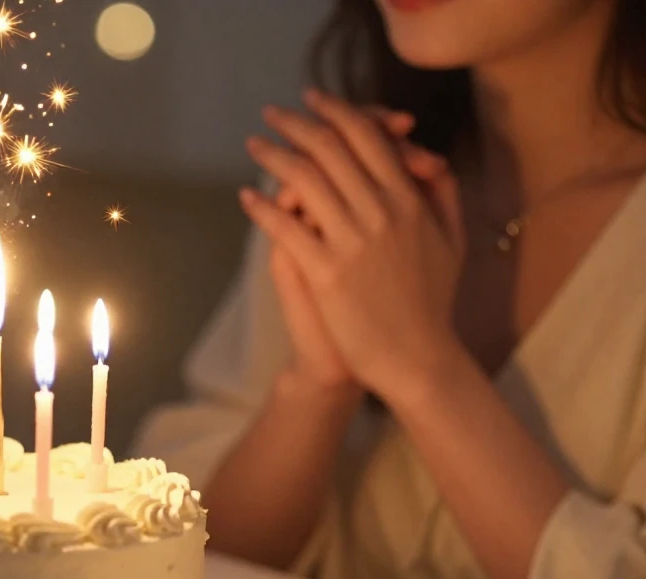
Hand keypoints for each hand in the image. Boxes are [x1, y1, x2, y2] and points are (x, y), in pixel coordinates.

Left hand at [240, 88, 466, 400]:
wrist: (418, 359)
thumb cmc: (433, 304)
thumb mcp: (452, 241)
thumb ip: (442, 195)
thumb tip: (430, 157)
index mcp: (411, 201)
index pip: (369, 137)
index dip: (337, 111)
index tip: (313, 100)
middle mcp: (382, 212)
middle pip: (331, 148)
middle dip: (296, 123)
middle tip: (272, 113)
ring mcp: (353, 241)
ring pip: (304, 179)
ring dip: (273, 155)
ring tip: (255, 145)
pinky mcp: (327, 272)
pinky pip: (286, 227)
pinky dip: (262, 207)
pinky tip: (246, 197)